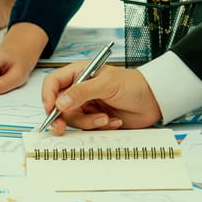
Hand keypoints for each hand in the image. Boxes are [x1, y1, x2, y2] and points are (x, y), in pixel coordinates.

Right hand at [41, 63, 161, 134]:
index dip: (48, 96)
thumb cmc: (133, 84)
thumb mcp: (107, 84)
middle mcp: (80, 89)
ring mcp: (88, 105)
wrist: (154, 101)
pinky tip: (114, 121)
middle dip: (63, 117)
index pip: (54, 83)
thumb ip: (82, 92)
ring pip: (73, 119)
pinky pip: (88, 128)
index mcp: (79, 73)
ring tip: (105, 118)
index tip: (50, 110)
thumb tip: (59, 102)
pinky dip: (99, 126)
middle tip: (62, 128)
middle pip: (59, 105)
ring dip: (88, 122)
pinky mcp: (96, 118)